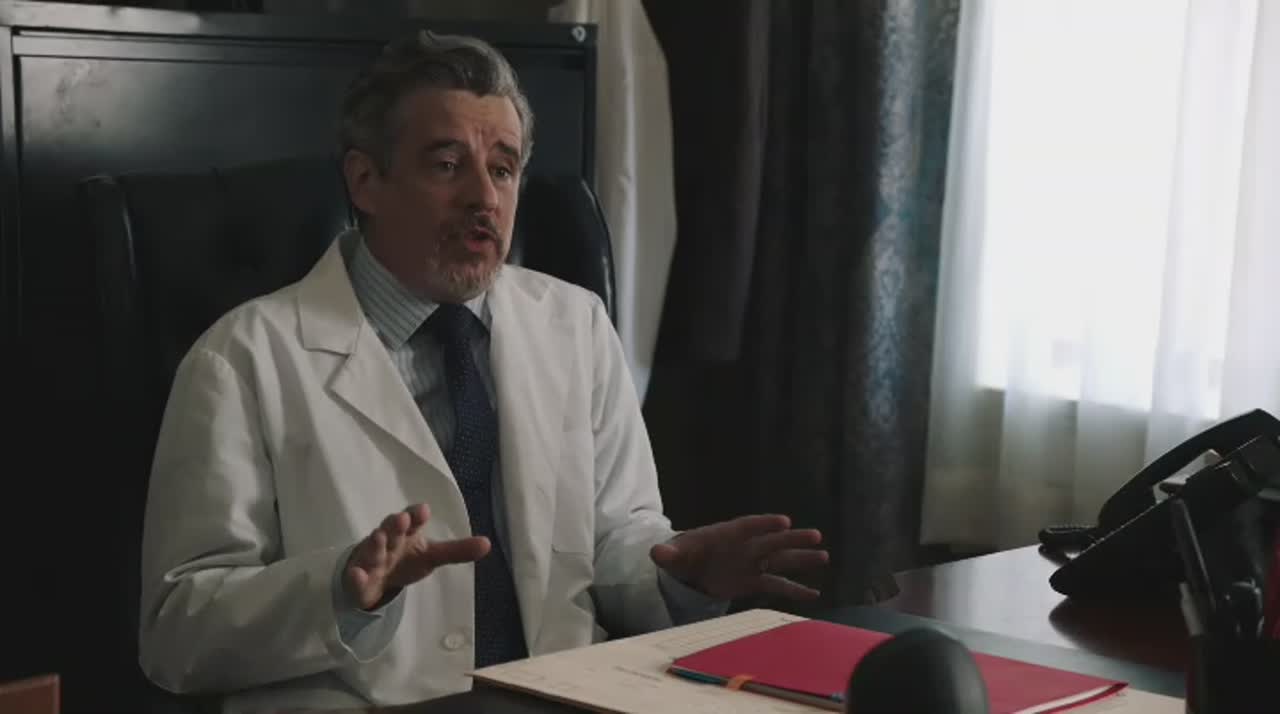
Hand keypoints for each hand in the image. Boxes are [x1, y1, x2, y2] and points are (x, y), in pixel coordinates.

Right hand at [343, 503, 489, 609]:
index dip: (417, 515)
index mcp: (407, 533)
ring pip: (372, 550)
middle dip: (396, 524)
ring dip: (375, 544)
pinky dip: (355, 576)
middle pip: (391, 530)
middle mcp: (388, 541)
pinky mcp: (359, 579)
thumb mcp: (432, 555)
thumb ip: (457, 550)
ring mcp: (371, 559)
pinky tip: (356, 574)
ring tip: (379, 537)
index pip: (412, 520)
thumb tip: (487, 543)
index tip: (424, 511)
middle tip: (402, 519)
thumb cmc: (404, 559)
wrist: (374, 578)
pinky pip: (355, 578)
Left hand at [650, 514, 827, 600]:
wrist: (690, 566)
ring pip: (780, 560)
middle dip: (792, 539)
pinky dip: (794, 590)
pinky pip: (777, 585)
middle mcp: (745, 547)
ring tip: (824, 556)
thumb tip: (655, 552)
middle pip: (771, 541)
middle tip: (815, 535)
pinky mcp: (753, 580)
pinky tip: (814, 595)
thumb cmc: (685, 554)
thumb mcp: (674, 554)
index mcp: (727, 534)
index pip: (748, 527)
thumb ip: (668, 553)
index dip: (764, 524)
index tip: (783, 521)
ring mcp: (752, 563)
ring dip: (801, 559)